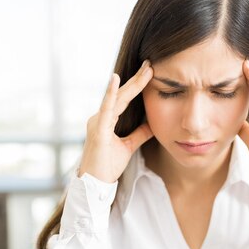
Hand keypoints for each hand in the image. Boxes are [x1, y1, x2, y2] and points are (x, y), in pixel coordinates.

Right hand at [77, 60, 154, 183]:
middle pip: (123, 95)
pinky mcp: (98, 130)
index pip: (126, 99)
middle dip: (137, 80)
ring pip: (117, 98)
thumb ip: (139, 134)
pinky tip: (115, 79)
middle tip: (150, 64)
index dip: (137, 85)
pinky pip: (106, 109)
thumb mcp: (128, 146)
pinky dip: (111, 94)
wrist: (95, 185)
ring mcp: (98, 122)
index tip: (150, 72)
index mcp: (107, 120)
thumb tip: (152, 124)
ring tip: (144, 70)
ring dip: (131, 84)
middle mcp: (100, 117)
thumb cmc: (107, 166)